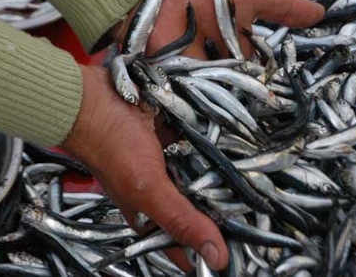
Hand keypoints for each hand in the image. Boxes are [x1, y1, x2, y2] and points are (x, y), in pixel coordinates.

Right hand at [79, 0, 323, 270]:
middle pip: (202, 205)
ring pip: (205, 172)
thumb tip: (217, 259)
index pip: (187, 241)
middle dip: (228, 209)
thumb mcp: (147, 188)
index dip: (211, 251)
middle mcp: (162, 186)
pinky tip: (242, 140)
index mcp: (151, 210)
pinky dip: (217, 141)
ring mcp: (168, 158)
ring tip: (266, 178)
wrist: (89, 96)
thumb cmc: (110, 146)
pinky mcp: (174, 132)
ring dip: (226, 172)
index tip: (245, 258)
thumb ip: (181, 221)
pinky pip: (202, 141)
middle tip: (266, 213)